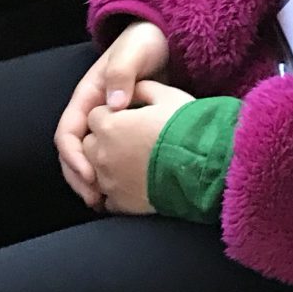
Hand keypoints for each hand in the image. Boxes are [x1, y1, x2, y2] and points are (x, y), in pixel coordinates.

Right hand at [55, 21, 171, 207]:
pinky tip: (124, 192)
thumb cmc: (144, 43)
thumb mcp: (132, 53)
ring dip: (93, 182)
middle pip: (74, 152)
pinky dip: (113, 175)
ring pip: (90, 158)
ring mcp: (108, 123)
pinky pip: (111, 157)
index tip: (89, 176)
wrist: (162, 39)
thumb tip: (114, 105)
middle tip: (95, 200)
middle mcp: (92, 113)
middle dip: (79, 178)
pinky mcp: (125, 131)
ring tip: (105, 203)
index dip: (74, 156)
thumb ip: (122, 74)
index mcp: (87, 96)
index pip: (67, 132)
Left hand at [83, 81, 194, 214]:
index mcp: (110, 125)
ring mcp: (109, 180)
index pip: (95, 116)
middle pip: (89, 144)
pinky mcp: (120, 202)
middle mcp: (102, 153)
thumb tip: (133, 90)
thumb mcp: (169, 97)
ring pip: (94, 171)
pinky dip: (115, 191)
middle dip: (103, 141)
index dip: (112, 115)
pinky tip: (133, 185)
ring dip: (107, 166)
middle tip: (129, 141)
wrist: (203, 167)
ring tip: (132, 164)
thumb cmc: (187, 129)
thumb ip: (143, 89)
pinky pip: (107, 196)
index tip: (130, 119)